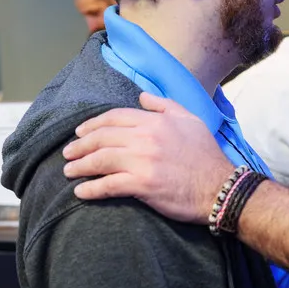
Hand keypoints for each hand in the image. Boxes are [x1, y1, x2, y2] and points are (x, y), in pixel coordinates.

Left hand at [62, 92, 233, 223]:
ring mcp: (143, 161)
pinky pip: (108, 185)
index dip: (93, 125)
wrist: (220, 186)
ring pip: (101, 160)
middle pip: (102, 138)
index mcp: (155, 121)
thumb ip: (165, 105)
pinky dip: (91, 189)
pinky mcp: (142, 185)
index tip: (80, 133)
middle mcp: (146, 138)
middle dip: (80, 145)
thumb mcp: (191, 120)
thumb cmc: (207, 155)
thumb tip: (142, 96)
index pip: (115, 118)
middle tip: (68, 153)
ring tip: (68, 171)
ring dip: (80, 165)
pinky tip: (80, 192)